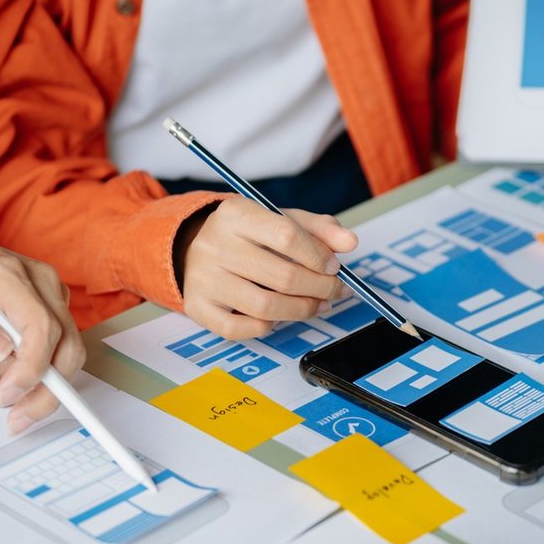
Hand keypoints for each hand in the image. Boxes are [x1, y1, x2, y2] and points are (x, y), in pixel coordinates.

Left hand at [0, 190, 83, 431]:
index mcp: (8, 274)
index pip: (40, 327)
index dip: (31, 370)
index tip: (6, 395)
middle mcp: (38, 282)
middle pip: (65, 348)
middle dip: (37, 391)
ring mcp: (46, 294)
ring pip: (58, 356)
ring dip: (20, 382)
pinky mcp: (44, 308)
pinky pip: (47, 351)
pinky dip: (19, 372)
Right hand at [176, 199, 358, 338]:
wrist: (194, 249)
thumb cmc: (247, 236)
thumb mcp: (280, 221)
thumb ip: (318, 229)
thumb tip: (349, 243)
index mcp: (235, 214)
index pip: (286, 235)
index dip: (318, 256)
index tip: (334, 267)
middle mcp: (214, 245)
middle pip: (281, 276)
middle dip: (320, 288)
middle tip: (335, 291)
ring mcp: (203, 279)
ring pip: (265, 307)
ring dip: (302, 310)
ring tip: (317, 305)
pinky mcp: (198, 307)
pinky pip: (242, 329)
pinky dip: (269, 326)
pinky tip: (281, 315)